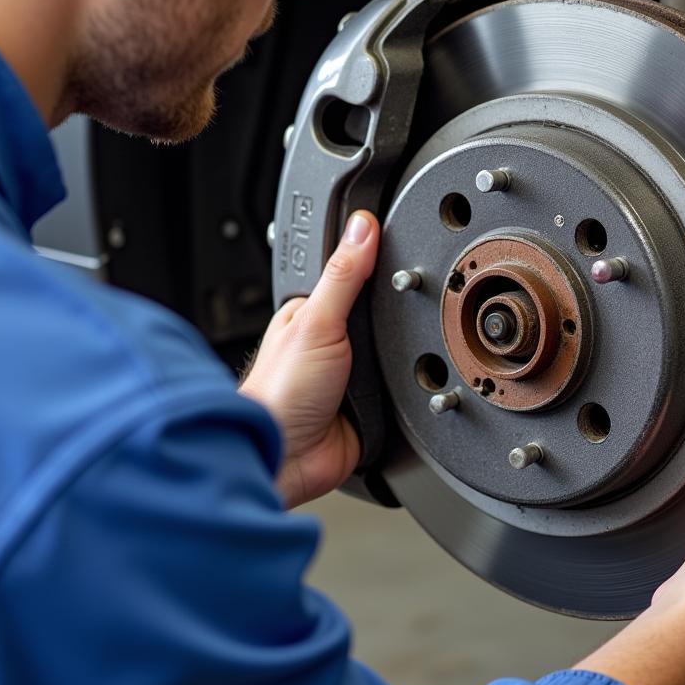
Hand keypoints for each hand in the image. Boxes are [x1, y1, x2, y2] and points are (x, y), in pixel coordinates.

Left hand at [240, 211, 379, 508]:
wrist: (287, 459)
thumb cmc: (278, 394)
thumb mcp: (316, 321)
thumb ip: (343, 274)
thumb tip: (362, 226)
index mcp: (314, 313)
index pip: (355, 275)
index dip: (378, 264)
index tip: (406, 247)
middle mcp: (332, 343)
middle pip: (382, 315)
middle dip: (395, 319)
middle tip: (405, 315)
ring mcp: (352, 376)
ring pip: (396, 353)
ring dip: (400, 358)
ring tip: (397, 359)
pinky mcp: (371, 406)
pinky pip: (402, 389)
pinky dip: (406, 389)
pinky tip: (401, 387)